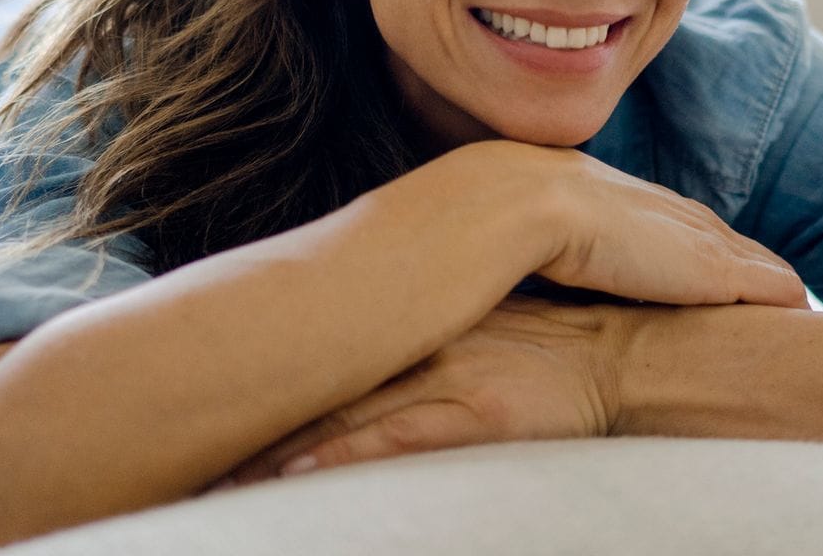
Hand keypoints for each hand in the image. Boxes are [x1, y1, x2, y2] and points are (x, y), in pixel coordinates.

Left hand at [210, 296, 627, 487]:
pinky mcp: (477, 414)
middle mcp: (423, 349)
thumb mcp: (496, 353)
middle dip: (247, 418)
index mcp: (425, 332)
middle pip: (316, 385)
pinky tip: (289, 487)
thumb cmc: (579, 362)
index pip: (328, 353)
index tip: (202, 411)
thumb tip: (386, 382)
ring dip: (275, 457)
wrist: (649, 356)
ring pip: (340, 421)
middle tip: (173, 453)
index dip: (264, 380)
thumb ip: (446, 353)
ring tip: (214, 490)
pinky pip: (396, 445)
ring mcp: (447, 381)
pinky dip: (339, 466)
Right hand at [454, 141, 810, 309]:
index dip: (673, 232)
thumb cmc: (476, 226)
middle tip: (762, 267)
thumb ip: (508, 245)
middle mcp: (640, 205)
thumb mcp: (497, 233)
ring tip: (792, 288)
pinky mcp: (698, 268)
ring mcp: (672, 234)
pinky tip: (799, 301)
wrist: (500, 208)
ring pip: (732, 249)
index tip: (692, 247)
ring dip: (760, 266)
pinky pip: (752, 278)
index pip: (647, 215)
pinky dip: (774, 288)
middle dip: (731, 243)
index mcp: (591, 193)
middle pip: (701, 226)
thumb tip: (474, 269)